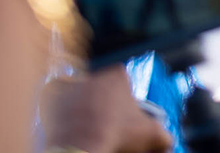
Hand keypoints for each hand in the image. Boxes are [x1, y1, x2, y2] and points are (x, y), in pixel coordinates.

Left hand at [41, 66, 171, 152]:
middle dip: (103, 103)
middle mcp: (93, 75)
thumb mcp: (149, 135)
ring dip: (81, 107)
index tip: (123, 116)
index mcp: (117, 76)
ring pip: (78, 94)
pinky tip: (65, 125)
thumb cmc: (115, 134)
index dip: (125, 99)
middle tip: (104, 125)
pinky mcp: (51, 96)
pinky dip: (57, 109)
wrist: (81, 146)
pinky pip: (55, 98)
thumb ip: (163, 134)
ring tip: (85, 129)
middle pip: (100, 87)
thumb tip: (167, 140)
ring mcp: (71, 85)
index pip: (123, 81)